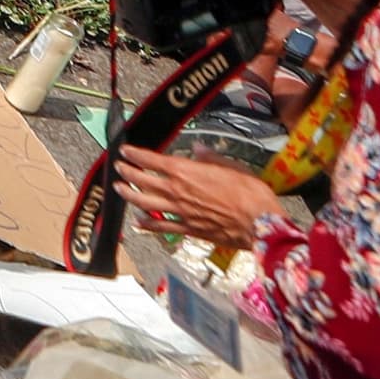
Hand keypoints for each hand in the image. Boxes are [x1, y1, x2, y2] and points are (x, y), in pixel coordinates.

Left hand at [110, 147, 292, 250]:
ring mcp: (181, 212)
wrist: (261, 224)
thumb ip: (210, 158)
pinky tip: (139, 223)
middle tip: (117, 167)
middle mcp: (178, 192)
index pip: (152, 160)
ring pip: (146, 203)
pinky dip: (148, 225)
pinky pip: (162, 227)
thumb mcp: (231, 166)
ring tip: (119, 189)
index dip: (135, 155)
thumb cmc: (250, 194)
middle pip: (143, 181)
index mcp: (186, 172)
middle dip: (127, 173)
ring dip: (129, 195)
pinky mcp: (189, 230)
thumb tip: (197, 148)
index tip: (125, 151)